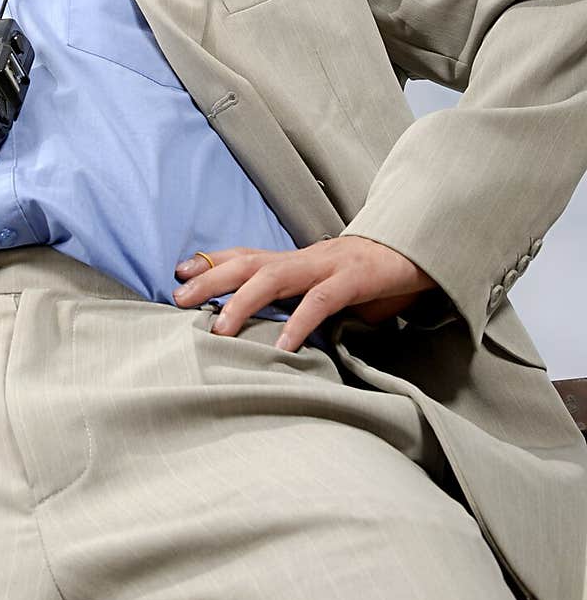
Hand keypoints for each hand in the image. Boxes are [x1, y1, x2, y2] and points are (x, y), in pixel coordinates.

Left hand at [172, 236, 437, 350]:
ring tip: (219, 331)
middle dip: (211, 279)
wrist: (420, 253)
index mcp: (298, 260)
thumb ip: (302, 304)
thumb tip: (271, 334)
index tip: (178, 272)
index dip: (212, 261)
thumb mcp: (330, 289)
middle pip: (248, 262)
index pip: (247, 255)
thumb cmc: (372, 278)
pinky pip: (321, 300)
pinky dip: (299, 322)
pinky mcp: (354, 279)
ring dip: (243, 302)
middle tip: (179, 298)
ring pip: (275, 277)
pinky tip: (283, 347)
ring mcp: (329, 266)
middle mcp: (306, 258)